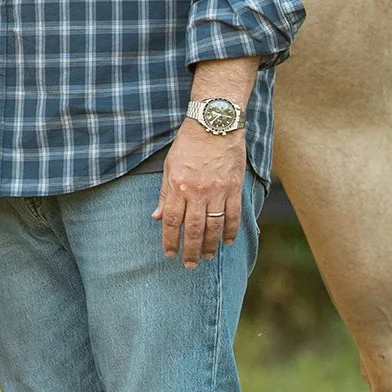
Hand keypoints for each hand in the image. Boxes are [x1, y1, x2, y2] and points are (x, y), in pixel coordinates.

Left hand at [152, 119, 245, 266]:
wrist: (214, 125)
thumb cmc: (188, 144)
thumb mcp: (169, 166)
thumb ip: (164, 194)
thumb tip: (157, 218)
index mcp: (178, 186)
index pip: (172, 221)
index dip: (170, 241)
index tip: (169, 255)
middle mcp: (197, 192)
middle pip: (193, 229)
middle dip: (190, 251)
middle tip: (189, 265)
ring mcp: (218, 192)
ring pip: (214, 227)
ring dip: (211, 246)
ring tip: (207, 257)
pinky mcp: (234, 189)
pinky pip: (233, 216)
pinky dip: (231, 232)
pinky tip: (227, 242)